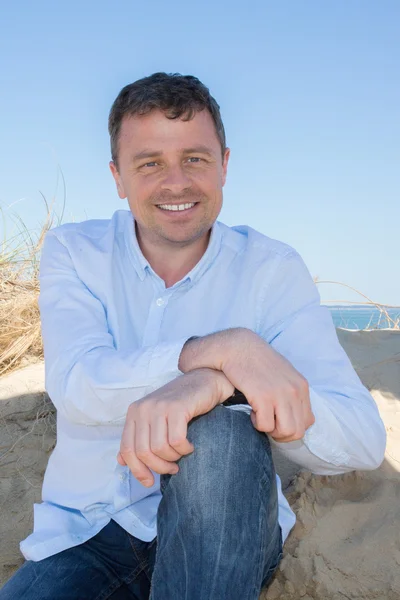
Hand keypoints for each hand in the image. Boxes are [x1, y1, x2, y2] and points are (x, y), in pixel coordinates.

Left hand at [118, 368, 233, 486]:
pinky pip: (176, 441)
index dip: (137, 470)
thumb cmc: (181, 404)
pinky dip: (184, 449)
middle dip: (159, 467)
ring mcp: (159, 407)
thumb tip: (121, 461)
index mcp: (134, 412)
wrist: (204, 380)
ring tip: (182, 454)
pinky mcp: (177, 408)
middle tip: (172, 468)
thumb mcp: (155, 419)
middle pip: (143, 452)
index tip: (149, 482)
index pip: (127, 449)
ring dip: (173, 458)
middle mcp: (143, 408)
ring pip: (159, 449)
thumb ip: (138, 438)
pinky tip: (190, 446)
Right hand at [179, 329, 314, 441]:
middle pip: (297, 431)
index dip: (291, 426)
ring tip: (259, 416)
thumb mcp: (283, 374)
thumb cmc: (257, 362)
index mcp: (301, 386)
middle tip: (266, 422)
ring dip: (270, 430)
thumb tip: (294, 414)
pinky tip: (251, 411)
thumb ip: (291, 392)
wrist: (238, 346)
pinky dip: (257, 424)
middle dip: (280, 434)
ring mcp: (280, 394)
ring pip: (285, 432)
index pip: (308, 422)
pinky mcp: (264, 396)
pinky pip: (265, 426)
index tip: (276, 419)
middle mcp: (295, 390)